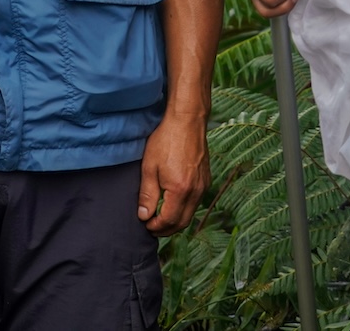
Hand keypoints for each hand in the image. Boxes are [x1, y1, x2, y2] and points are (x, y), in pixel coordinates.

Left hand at [137, 111, 209, 235]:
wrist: (187, 120)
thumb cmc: (166, 140)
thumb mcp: (149, 167)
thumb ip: (147, 194)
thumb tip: (144, 216)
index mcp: (180, 190)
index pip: (168, 220)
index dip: (155, 227)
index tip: (145, 225)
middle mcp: (196, 191)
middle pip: (182, 222)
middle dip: (166, 229)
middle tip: (152, 227)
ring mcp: (203, 185)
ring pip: (191, 214)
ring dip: (176, 220)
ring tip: (160, 217)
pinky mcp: (206, 179)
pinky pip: (196, 202)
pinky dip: (184, 209)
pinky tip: (173, 203)